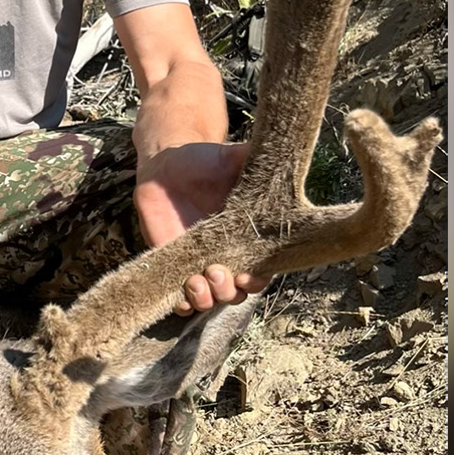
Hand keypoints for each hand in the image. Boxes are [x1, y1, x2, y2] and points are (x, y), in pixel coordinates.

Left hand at [134, 141, 270, 314]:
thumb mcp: (235, 159)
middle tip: (217, 271)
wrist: (167, 164)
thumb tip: (285, 150)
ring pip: (208, 301)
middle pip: (236, 293)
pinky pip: (179, 300)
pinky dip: (181, 304)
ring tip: (196, 281)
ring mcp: (197, 265)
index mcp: (247, 240)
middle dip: (229, 290)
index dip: (257, 280)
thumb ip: (258, 161)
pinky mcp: (171, 267)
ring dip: (205, 299)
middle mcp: (225, 258)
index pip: (260, 273)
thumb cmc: (207, 162)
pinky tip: (179, 293)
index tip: (248, 274)